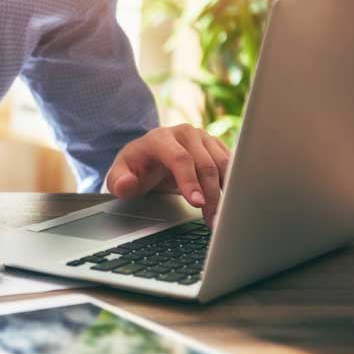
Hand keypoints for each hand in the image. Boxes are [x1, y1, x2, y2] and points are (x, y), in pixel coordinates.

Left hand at [106, 124, 231, 226]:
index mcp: (160, 138)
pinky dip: (234, 185)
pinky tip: (232, 203)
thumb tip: (126, 184)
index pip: (180, 159)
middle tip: (213, 220)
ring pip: (223, 165)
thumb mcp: (119, 175)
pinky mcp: (217, 146)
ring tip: (223, 217)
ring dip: (227, 192)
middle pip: (205, 164)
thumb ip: (119, 181)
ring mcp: (204, 138)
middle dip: (211, 195)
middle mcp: (185, 133)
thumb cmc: (136, 168)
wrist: (149, 156)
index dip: (190, 181)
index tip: (197, 203)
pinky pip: (232, 165)